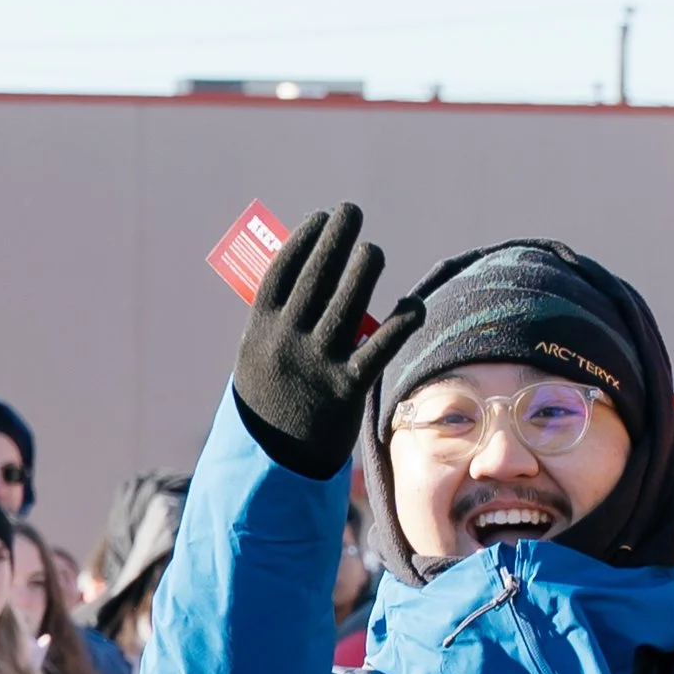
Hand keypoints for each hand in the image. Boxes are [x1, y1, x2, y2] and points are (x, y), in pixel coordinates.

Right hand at [232, 203, 423, 480]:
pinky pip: (378, 350)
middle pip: (316, 278)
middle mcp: (286, 341)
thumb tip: (311, 273)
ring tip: (372, 250)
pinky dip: (400, 324)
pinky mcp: (346, 390)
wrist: (273, 460)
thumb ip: (283, 318)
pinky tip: (413, 306)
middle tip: (351, 212)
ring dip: (363, 269)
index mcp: (260, 328)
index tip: (320, 217)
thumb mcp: (261, 354)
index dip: (303, 240)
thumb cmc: (273, 397)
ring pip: (346, 304)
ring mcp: (316, 365)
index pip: (282, 271)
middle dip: (336, 239)